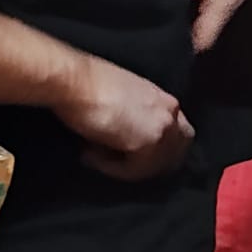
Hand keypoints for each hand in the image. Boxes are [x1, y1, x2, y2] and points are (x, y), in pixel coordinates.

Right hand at [51, 51, 192, 180]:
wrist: (72, 80)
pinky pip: (133, 170)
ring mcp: (163, 129)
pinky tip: (89, 156)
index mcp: (165, 99)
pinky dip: (111, 169)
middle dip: (150, 163)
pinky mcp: (147, 145)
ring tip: (98, 157)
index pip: (179, 134)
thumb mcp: (120, 96)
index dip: (156, 149)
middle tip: (122, 164)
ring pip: (154, 165)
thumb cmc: (85, 82)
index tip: (128, 153)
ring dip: (128, 167)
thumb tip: (121, 137)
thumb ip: (133, 115)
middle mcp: (170, 113)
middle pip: (175, 154)